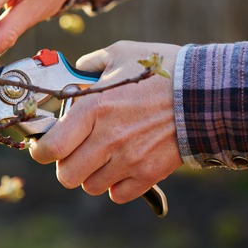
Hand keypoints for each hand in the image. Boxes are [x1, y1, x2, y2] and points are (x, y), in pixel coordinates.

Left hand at [29, 41, 183, 203]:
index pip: (50, 148)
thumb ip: (91, 63)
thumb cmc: (162, 70)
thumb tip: (76, 70)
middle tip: (75, 151)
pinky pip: (118, 194)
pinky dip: (116, 185)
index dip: (41, 151)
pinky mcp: (148, 174)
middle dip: (66, 165)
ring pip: (91, 186)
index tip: (45, 146)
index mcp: (93, 108)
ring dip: (92, 175)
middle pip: (66, 175)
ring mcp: (128, 160)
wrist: (206, 93)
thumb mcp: (121, 53)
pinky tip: (123, 166)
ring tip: (103, 156)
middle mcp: (107, 139)